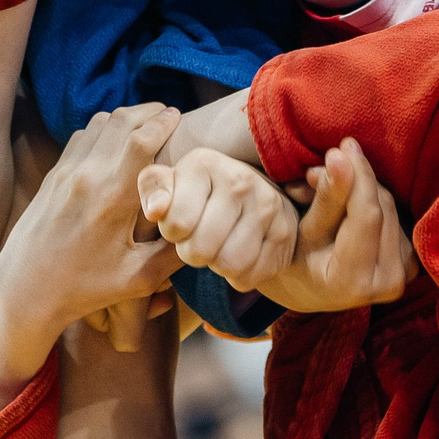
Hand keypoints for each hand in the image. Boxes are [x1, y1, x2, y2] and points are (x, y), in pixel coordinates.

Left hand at [0, 106, 184, 387]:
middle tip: (167, 115)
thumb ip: (174, 252)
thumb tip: (202, 228)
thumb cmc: (85, 289)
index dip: (164, 122)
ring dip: (125, 118)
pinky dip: (102, 129)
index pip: (142, 139)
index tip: (179, 117)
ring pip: (99, 124)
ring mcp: (66, 172)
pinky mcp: (53, 176)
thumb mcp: (138, 279)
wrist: (25, 289)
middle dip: (147, 112)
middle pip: (121, 121)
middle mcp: (87, 175)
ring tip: (145, 124)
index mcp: (112, 197)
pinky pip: (81, 137)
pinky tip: (115, 141)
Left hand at [138, 149, 299, 292]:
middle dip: (192, 252)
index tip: (180, 222)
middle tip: (198, 240)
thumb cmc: (197, 192)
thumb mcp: (169, 183)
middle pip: (200, 249)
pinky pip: (250, 276)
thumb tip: (155, 210)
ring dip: (216, 265)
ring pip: (227, 265)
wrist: (250, 194)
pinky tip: (238, 255)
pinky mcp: (285, 232)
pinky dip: (239, 275)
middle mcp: (241, 179)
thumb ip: (153, 188)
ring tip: (217, 248)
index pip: (175, 224)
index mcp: (204, 163)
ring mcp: (268, 205)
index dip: (171, 233)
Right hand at [262, 140, 419, 314]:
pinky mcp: (412, 264)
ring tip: (330, 189)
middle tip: (320, 170)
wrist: (311, 289)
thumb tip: (340, 155)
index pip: (367, 215)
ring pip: (392, 208)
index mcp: (353, 281)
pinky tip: (352, 203)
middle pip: (383, 208)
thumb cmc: (296, 261)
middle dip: (354, 180)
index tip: (344, 146)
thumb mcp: (304, 230)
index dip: (358, 175)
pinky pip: (399, 216)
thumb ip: (327, 196)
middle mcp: (386, 284)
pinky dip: (376, 202)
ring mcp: (404, 276)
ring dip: (363, 189)